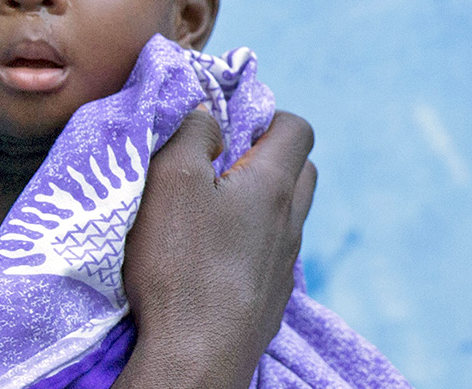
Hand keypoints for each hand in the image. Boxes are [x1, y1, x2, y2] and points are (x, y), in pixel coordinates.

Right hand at [116, 106, 317, 388]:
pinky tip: (214, 257)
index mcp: (274, 185)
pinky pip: (272, 256)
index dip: (267, 115)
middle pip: (301, 171)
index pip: (298, 128)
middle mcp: (291, 222)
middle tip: (222, 165)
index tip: (228, 125)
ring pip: (286, 216)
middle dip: (269, 157)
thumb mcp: (170, 179)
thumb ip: (192, 133)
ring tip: (211, 212)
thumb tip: (209, 114)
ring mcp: (284, 265)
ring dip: (259, 204)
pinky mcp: (270, 300)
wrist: (197, 357)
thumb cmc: (182, 264)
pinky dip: (252, 244)